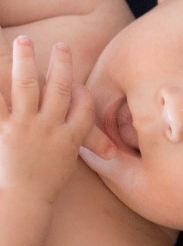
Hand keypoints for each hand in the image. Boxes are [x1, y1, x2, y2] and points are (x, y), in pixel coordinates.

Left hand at [0, 37, 112, 205]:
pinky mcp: (3, 129)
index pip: (84, 107)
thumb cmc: (43, 187)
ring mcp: (25, 127)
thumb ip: (79, 146)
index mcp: (69, 138)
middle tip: (61, 46)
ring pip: (28, 87)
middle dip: (61, 65)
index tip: (80, 83)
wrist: (21, 202)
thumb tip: (109, 150)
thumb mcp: (66, 165)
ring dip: (26, 62)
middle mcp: (50, 128)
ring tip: (24, 42)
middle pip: (60, 89)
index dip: (83, 92)